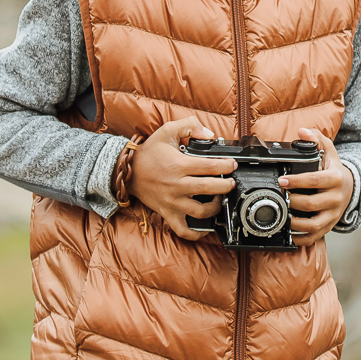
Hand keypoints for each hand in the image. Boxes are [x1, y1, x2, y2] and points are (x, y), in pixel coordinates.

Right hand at [130, 118, 235, 241]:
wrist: (129, 172)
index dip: (226, 165)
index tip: (232, 165)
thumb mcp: (167, 130)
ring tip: (219, 199)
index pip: (209, 166)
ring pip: (200, 211)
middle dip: (226, 186)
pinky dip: (196, 234)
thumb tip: (209, 133)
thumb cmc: (149, 153)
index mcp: (178, 165)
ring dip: (215, 207)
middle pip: (208, 188)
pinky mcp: (167, 213)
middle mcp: (176, 185)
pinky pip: (183, 230)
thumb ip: (189, 125)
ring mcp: (172, 202)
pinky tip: (206, 227)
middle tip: (231, 182)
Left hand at [280, 128, 352, 244]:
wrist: (350, 188)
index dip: (296, 181)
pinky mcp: (328, 227)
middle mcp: (336, 199)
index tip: (281, 180)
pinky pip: (313, 237)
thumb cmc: (334, 170)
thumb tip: (302, 132)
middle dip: (290, 202)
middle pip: (310, 204)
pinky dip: (299, 238)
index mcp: (336, 179)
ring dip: (293, 222)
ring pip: (311, 224)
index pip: (314, 181)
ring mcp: (332, 215)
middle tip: (277, 196)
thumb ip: (316, 139)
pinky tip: (287, 232)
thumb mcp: (329, 151)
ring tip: (280, 214)